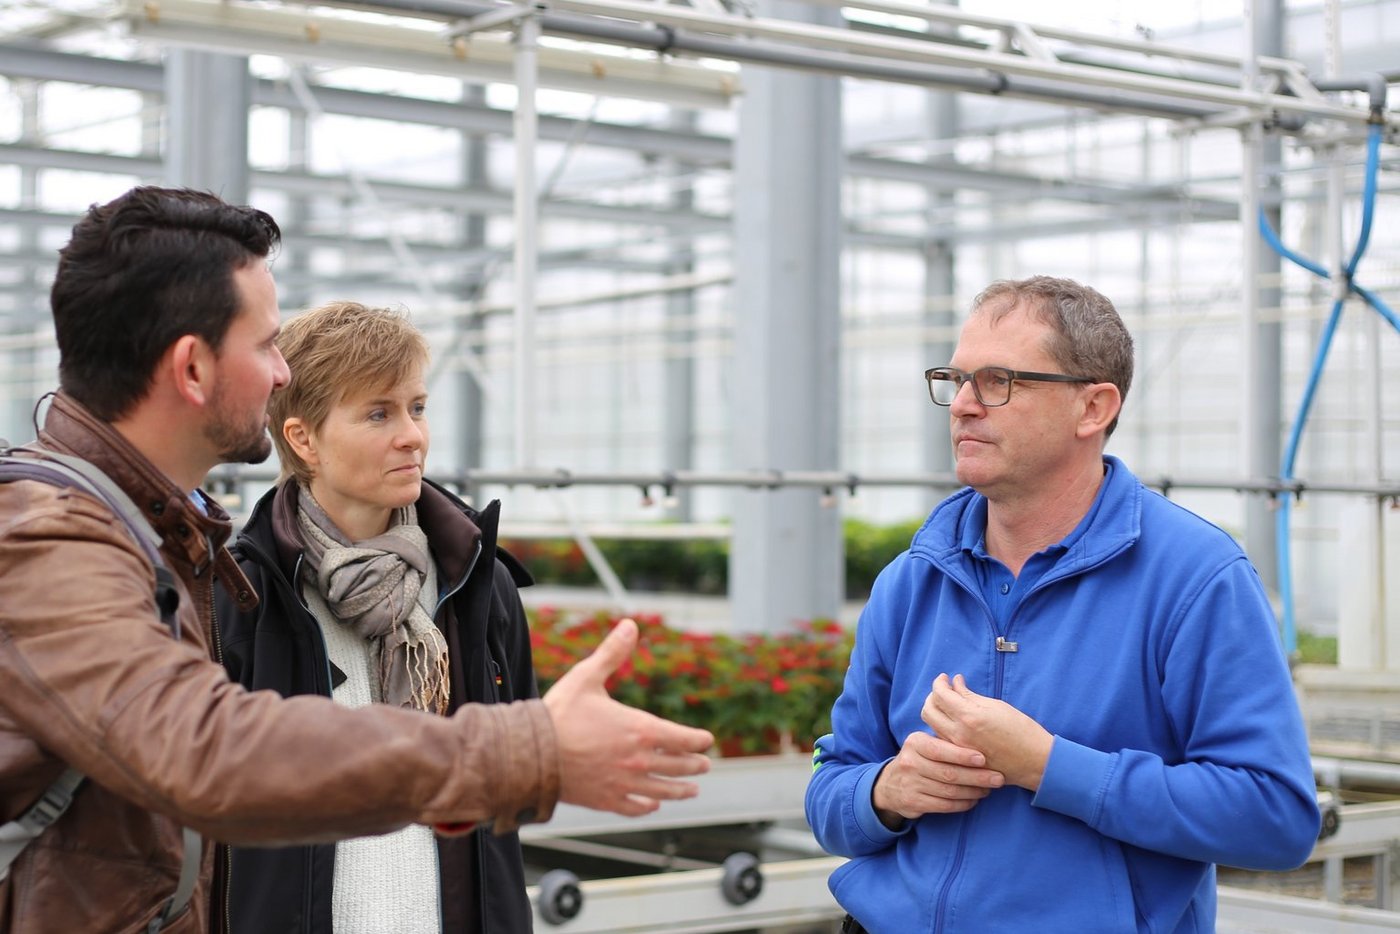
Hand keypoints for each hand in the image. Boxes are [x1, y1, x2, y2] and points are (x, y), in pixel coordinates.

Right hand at [543, 618, 713, 815]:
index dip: (699, 740)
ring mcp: (623, 783)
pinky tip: (653, 805)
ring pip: (662, 791)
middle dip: (695, 765)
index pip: (682, 738)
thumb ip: (612, 653)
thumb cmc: (559, 713)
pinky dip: (647, 807)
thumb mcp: (587, 676)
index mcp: (640, 729)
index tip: (707, 740)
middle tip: (705, 766)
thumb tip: (630, 625)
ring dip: (680, 790)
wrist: (530, 754)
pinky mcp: (605, 800)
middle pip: (678, 766)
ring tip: (692, 791)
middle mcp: (638, 760)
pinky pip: (634, 807)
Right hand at [871, 732, 1003, 828]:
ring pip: (948, 791)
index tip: (984, 758)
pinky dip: (963, 804)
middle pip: (948, 773)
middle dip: (977, 777)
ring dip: (973, 791)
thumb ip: (945, 742)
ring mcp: (911, 784)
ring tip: (989, 789)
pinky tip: (974, 800)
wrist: (890, 785)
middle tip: (998, 778)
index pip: (940, 750)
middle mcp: (910, 763)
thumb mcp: (924, 745)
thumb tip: (981, 741)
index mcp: (915, 743)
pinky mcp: (913, 803)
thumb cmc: (919, 760)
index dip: (962, 755)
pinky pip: (944, 805)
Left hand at [922, 673, 1052, 790]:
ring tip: (950, 705)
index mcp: (969, 717)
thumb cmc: (1022, 730)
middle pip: (928, 710)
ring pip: (932, 726)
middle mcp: (958, 734)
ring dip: (937, 712)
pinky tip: (956, 722)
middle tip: (945, 690)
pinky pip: (942, 740)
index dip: (939, 682)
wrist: (1036, 762)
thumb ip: (970, 695)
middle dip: (933, 696)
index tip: (945, 678)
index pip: (939, 694)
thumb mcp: (996, 706)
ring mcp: (958, 749)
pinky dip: (943, 727)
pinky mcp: (961, 760)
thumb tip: (955, 682)